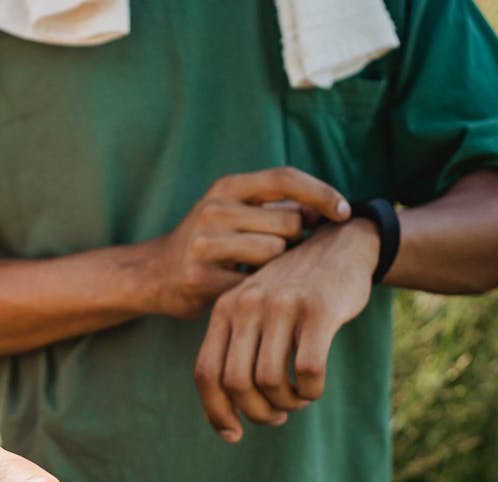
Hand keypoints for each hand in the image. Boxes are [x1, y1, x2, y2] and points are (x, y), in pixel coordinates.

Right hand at [152, 167, 350, 317]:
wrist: (153, 274)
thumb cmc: (207, 242)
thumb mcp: (233, 212)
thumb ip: (275, 207)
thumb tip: (325, 209)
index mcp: (225, 188)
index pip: (285, 178)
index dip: (321, 193)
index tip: (344, 212)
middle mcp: (213, 210)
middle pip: (289, 223)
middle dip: (295, 240)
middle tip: (277, 252)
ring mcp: (205, 244)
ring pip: (275, 252)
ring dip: (277, 266)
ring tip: (256, 269)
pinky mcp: (201, 277)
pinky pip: (255, 283)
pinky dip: (259, 288)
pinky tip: (245, 287)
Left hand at [193, 219, 380, 441]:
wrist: (340, 245)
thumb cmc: (294, 294)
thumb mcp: (255, 313)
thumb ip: (237, 352)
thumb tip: (227, 418)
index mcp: (224, 310)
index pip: (206, 373)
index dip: (215, 411)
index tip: (233, 435)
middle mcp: (246, 306)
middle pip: (236, 383)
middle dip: (257, 412)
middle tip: (276, 416)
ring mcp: (282, 306)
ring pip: (270, 381)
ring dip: (286, 403)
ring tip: (297, 399)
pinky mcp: (319, 309)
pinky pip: (307, 371)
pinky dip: (310, 391)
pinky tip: (313, 388)